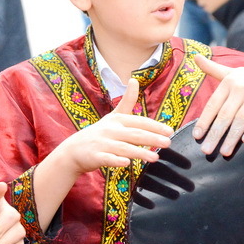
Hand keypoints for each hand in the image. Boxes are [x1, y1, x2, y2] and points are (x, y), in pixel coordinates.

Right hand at [59, 78, 173, 174]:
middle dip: (152, 138)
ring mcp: (102, 143)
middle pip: (134, 134)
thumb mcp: (113, 116)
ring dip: (139, 152)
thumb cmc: (99, 133)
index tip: (169, 131)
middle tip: (168, 142)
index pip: (139, 122)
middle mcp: (110, 130)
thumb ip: (127, 100)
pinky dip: (116, 161)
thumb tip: (134, 79)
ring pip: (123, 148)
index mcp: (117, 120)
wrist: (74, 150)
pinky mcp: (95, 156)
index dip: (155, 126)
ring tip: (154, 157)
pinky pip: (107, 159)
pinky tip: (127, 163)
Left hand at [193, 55, 243, 155]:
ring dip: (232, 137)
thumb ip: (212, 69)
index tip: (197, 136)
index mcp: (228, 82)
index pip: (212, 105)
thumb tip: (194, 57)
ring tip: (225, 152)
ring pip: (241, 119)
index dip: (204, 121)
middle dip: (215, 134)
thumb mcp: (232, 72)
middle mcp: (240, 87)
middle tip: (206, 151)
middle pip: (225, 115)